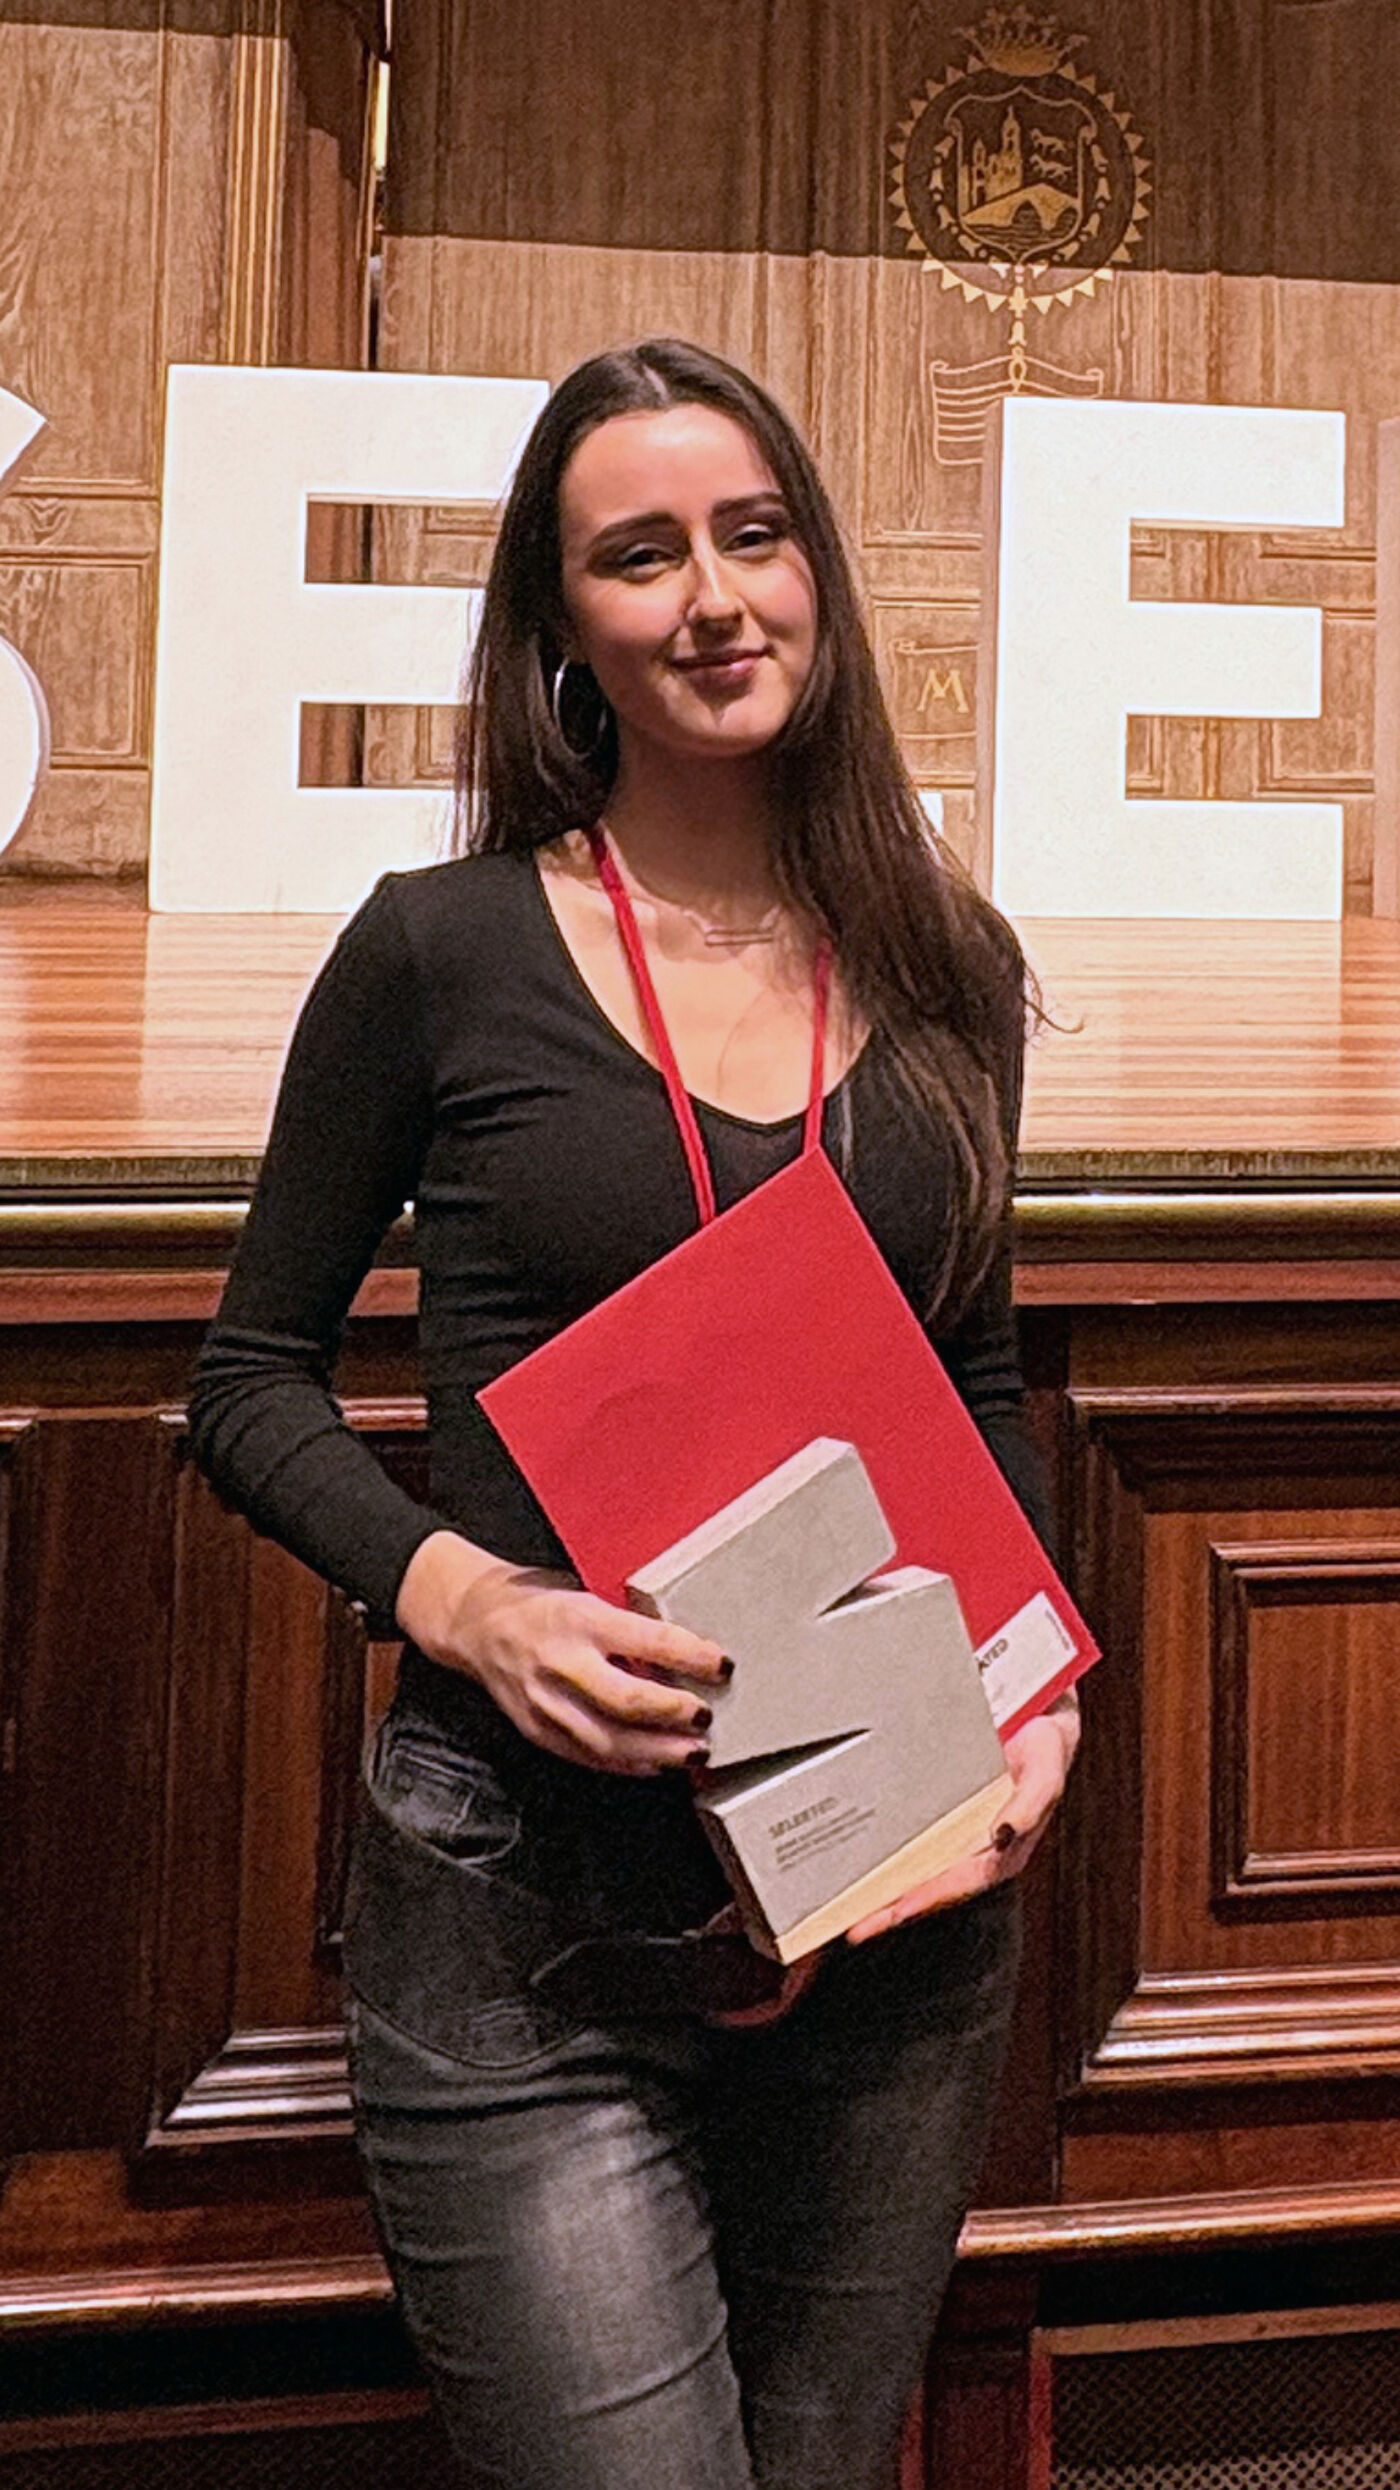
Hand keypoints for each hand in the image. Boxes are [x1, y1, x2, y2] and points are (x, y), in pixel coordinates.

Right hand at [394, 1529, 728, 1774]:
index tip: (722, 1664)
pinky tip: (654, 1764)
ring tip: (693, 1754)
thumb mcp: (587, 1596)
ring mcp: (546, 1701)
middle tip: (706, 1716)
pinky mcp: (538, 1729)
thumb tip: (687, 1653)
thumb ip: (628, 1626)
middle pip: (627, 1699)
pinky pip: (588, 1755)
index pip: (647, 1640)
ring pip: (609, 1739)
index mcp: (579, 1617)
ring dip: (657, 1751)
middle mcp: (561, 1661)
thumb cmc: (539, 1603)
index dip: (691, 1656)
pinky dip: (626, 1764)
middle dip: (674, 1713)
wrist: (476, 1624)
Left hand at [843, 1693, 1080, 1945]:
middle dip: (893, 1909)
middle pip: (931, 1887)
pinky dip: (887, 1860)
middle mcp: (978, 1850)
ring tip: (849, 1909)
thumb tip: (1005, 1834)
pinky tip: (862, 1866)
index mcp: (1004, 1850)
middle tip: (857, 1926)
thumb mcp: (1046, 1770)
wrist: (1039, 1714)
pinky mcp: (943, 1819)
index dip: (928, 1898)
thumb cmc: (1045, 1747)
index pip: (961, 1883)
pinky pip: (912, 1844)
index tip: (896, 1912)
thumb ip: (1031, 1803)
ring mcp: (958, 1836)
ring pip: (917, 1872)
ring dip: (884, 1892)